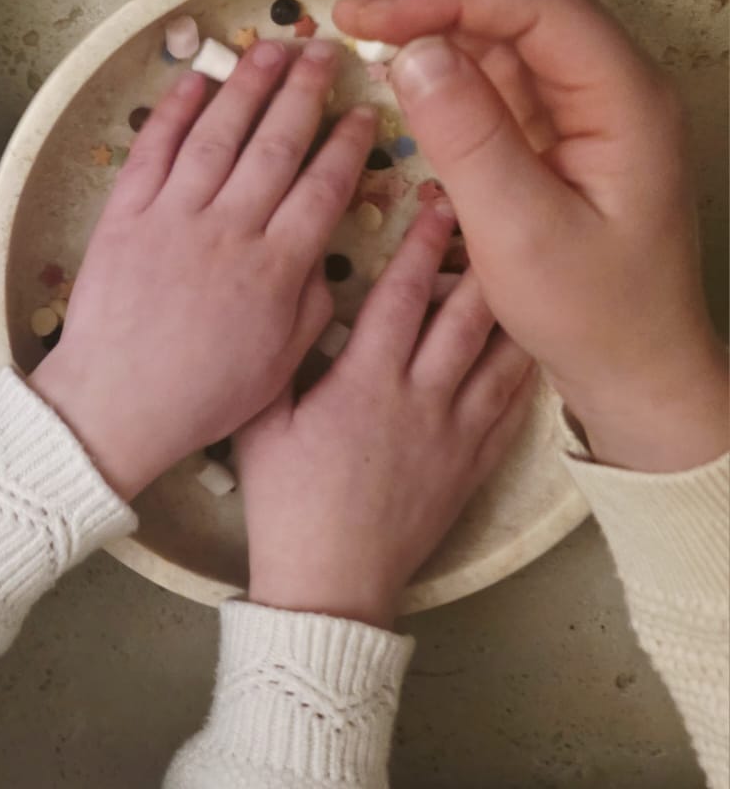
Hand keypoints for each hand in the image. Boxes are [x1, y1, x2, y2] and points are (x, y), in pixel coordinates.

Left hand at [29, 39, 374, 498]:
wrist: (116, 403)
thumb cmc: (202, 394)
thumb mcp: (280, 361)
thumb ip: (311, 301)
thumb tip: (322, 252)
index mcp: (275, 268)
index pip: (324, 187)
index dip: (348, 145)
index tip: (364, 113)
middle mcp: (228, 230)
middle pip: (276, 145)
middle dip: (305, 93)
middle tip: (326, 54)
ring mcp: (173, 217)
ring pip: (218, 135)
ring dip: (248, 87)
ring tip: (273, 51)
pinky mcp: (125, 216)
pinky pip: (153, 151)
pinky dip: (175, 112)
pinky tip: (196, 82)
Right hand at [238, 201, 535, 628]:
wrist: (331, 581)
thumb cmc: (285, 503)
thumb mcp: (261, 424)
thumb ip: (276, 359)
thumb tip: (288, 300)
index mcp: (364, 384)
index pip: (400, 298)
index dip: (420, 247)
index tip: (435, 206)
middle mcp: (419, 401)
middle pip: (462, 317)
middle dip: (475, 262)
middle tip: (490, 218)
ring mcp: (453, 435)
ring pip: (496, 357)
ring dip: (508, 308)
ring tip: (519, 267)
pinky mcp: (470, 466)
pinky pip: (509, 407)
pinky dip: (522, 368)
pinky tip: (528, 344)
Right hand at [335, 0, 727, 471]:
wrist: (636, 367)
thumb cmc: (592, 312)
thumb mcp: (520, 234)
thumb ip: (469, 139)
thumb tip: (414, 54)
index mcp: (622, 98)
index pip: (536, 3)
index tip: (373, 15)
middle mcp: (610, 83)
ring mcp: (584, 102)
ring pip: (509, 22)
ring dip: (438, 4)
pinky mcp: (556, 127)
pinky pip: (499, 64)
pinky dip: (445, 47)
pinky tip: (400, 45)